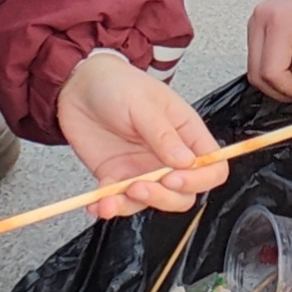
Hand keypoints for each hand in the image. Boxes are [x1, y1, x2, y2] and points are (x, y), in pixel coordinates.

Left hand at [57, 46, 225, 215]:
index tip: (173, 178)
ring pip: (151, 203)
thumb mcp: (143, 104)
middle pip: (184, 194)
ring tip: (109, 198)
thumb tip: (187, 162)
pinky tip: (97, 203)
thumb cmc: (117, 84)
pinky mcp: (116, 177)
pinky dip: (108, 207)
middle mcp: (168, 156)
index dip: (199, 180)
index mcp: (186, 133)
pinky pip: (118, 202)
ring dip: (131, 207)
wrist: (79, 86)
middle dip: (163, 198)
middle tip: (138, 187)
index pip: (212, 167)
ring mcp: (142, 169)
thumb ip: (163, 134)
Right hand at [242, 0, 291, 99]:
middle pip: (255, 72)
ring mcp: (256, 20)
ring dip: (273, 76)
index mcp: (279, 23)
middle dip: (276, 87)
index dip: (285, 89)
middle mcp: (261, 19)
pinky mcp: (257, 23)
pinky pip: (257, 55)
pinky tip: (290, 60)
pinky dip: (271, 65)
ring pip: (253, 66)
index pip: (270, 72)